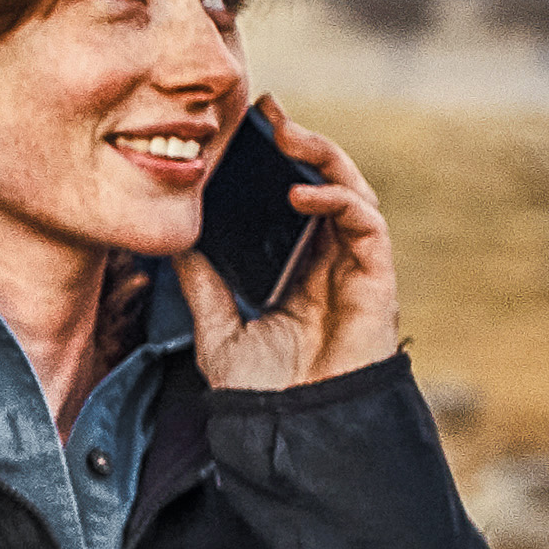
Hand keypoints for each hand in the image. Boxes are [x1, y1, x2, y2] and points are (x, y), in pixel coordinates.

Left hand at [183, 96, 403, 390]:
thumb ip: (201, 284)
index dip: (278, 163)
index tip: (248, 129)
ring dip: (324, 158)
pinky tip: (303, 193)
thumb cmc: (263, 394)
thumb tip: (173, 241)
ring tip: (288, 136)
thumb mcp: (216, 329)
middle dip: (303, 144)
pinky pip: (367, 225)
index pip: (293, 201)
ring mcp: (356, 271)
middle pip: (326, 186)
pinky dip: (339, 201)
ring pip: (352, 194)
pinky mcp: (376, 282)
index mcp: (298, 270)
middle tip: (271, 112)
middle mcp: (330, 264)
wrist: (292, 436)